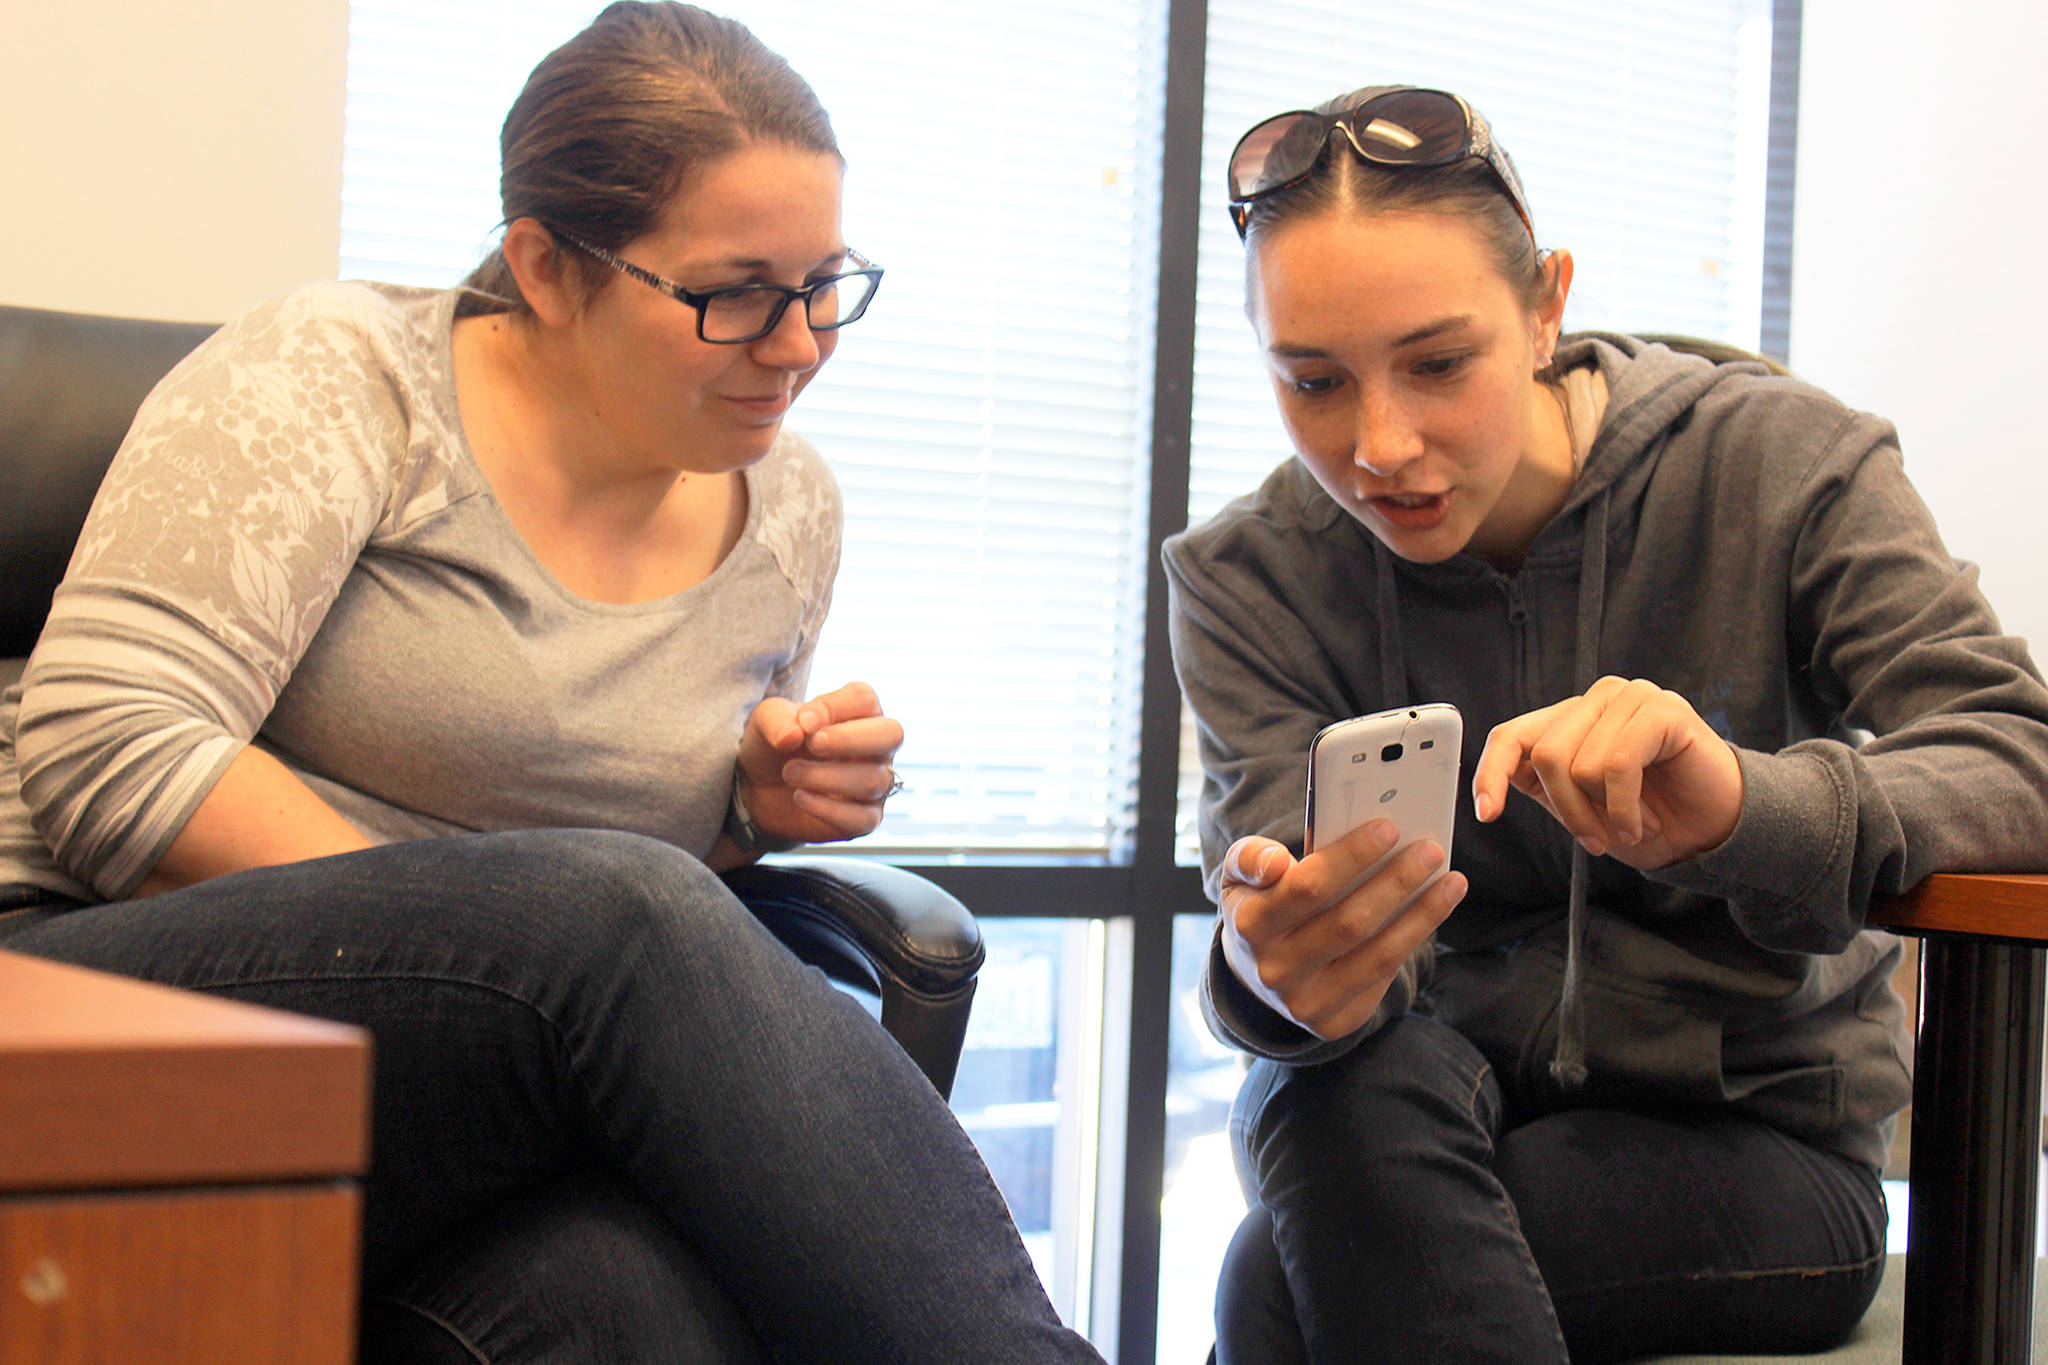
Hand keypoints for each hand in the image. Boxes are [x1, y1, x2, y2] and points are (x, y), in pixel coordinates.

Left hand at [736, 681, 904, 845]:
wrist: (760, 788)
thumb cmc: (775, 745)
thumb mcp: (766, 721)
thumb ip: (777, 719)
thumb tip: (795, 734)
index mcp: (858, 712)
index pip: (864, 699)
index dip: (834, 707)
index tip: (803, 722)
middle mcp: (876, 745)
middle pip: (892, 734)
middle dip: (848, 739)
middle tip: (812, 745)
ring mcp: (876, 782)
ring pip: (873, 780)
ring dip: (825, 777)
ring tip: (790, 773)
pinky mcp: (866, 818)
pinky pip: (863, 818)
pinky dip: (828, 810)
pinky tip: (800, 797)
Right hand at [1218, 821, 1466, 1040]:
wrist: (1255, 975)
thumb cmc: (1260, 907)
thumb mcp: (1238, 878)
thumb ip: (1249, 858)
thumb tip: (1275, 862)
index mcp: (1250, 925)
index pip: (1308, 887)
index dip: (1351, 858)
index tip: (1388, 828)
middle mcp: (1276, 970)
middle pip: (1350, 923)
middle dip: (1396, 883)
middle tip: (1430, 851)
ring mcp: (1306, 1002)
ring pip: (1377, 955)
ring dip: (1422, 915)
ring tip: (1450, 882)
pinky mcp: (1334, 1021)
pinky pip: (1383, 977)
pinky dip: (1413, 940)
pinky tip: (1434, 910)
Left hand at [1471, 675, 1741, 869]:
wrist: (1713, 829)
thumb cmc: (1648, 816)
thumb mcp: (1581, 807)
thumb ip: (1543, 788)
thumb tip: (1489, 791)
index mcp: (1568, 720)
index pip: (1511, 735)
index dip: (1491, 773)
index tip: (1486, 814)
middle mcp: (1595, 701)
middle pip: (1546, 756)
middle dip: (1568, 812)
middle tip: (1595, 840)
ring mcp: (1630, 698)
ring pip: (1580, 765)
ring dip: (1602, 814)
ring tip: (1630, 824)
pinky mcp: (1663, 710)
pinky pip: (1617, 766)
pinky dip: (1624, 808)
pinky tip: (1644, 821)